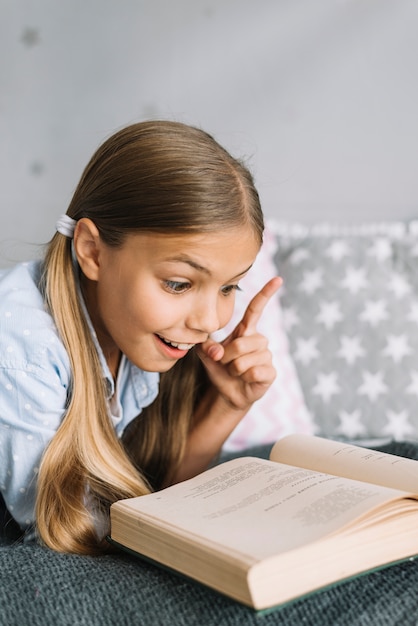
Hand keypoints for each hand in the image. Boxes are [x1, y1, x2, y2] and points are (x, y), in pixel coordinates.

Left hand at [196, 277, 281, 411]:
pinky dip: (244, 377)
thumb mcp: (206, 354)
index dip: (266, 294)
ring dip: (233, 368)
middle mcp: (259, 340)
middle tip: (224, 363)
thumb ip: (206, 346)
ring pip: (245, 360)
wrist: (227, 392)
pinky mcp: (270, 372)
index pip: (256, 309)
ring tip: (235, 372)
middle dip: (226, 356)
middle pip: (241, 343)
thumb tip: (217, 351)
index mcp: (245, 330)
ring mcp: (266, 356)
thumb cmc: (219, 368)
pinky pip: (255, 372)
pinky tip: (246, 379)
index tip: (277, 279)